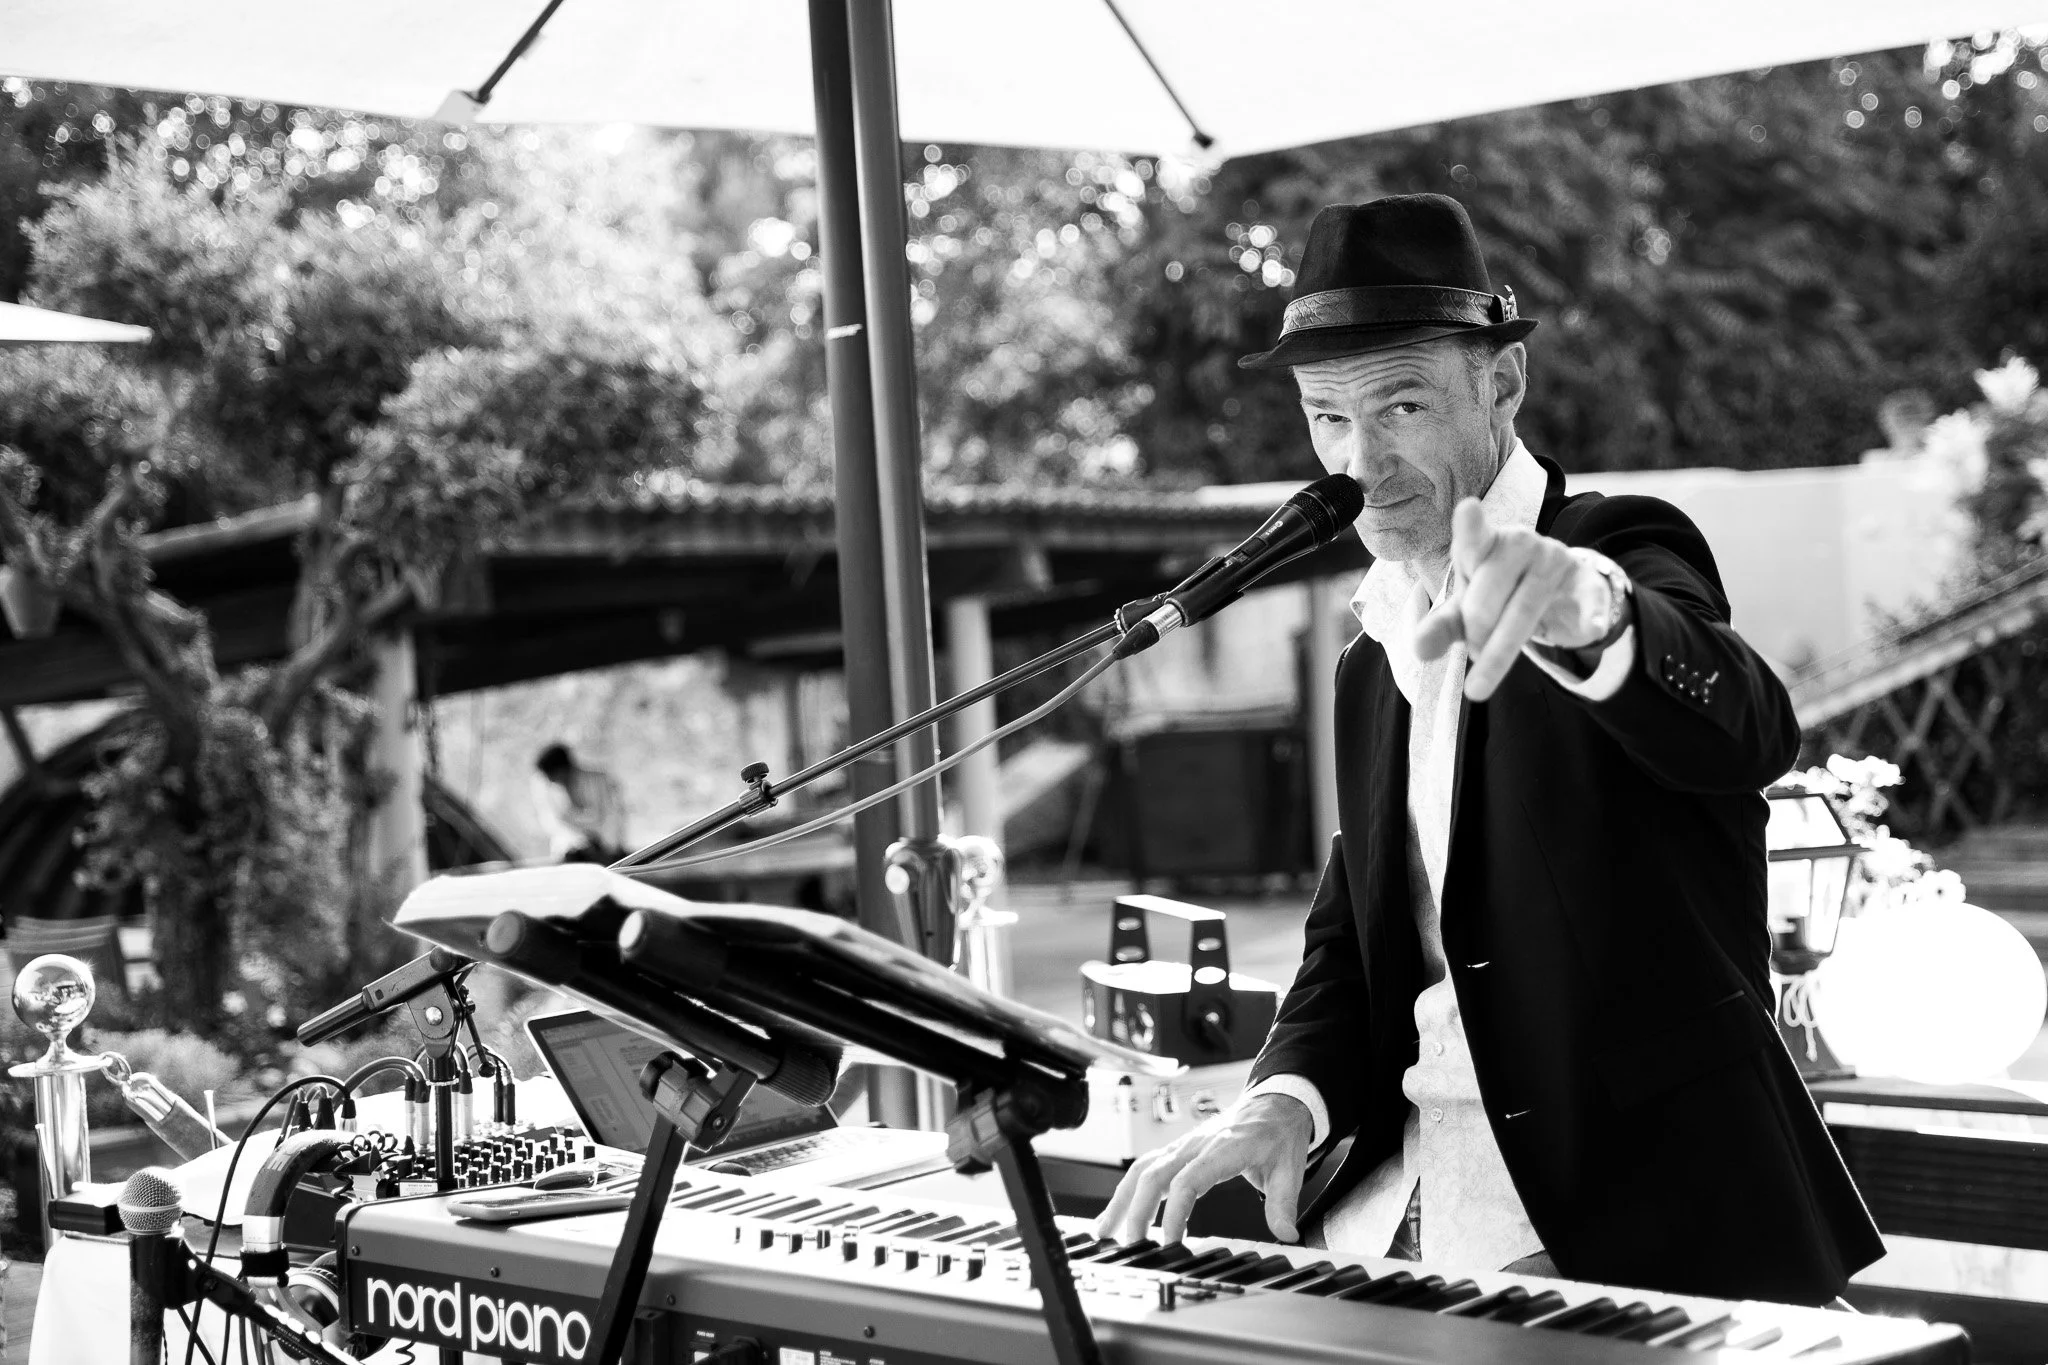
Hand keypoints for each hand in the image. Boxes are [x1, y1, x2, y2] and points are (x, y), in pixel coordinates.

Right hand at [1092, 1093, 1313, 1246]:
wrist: (1276, 1102)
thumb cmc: (1279, 1134)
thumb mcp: (1290, 1169)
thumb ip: (1283, 1204)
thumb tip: (1286, 1234)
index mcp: (1222, 1148)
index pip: (1187, 1182)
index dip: (1174, 1214)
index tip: (1170, 1244)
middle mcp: (1195, 1145)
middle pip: (1153, 1175)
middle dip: (1137, 1212)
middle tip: (1131, 1246)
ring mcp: (1183, 1145)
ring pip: (1142, 1169)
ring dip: (1121, 1200)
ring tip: (1105, 1231)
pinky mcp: (1178, 1149)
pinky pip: (1145, 1167)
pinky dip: (1128, 1190)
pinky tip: (1117, 1213)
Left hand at [1412, 499, 1613, 700]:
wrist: (1557, 593)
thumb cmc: (1498, 595)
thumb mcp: (1464, 612)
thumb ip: (1441, 627)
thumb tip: (1420, 651)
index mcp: (1484, 543)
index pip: (1473, 538)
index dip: (1470, 526)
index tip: (1468, 509)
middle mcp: (1520, 543)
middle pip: (1488, 599)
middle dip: (1475, 635)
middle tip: (1474, 652)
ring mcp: (1555, 559)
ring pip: (1524, 612)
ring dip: (1500, 652)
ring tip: (1483, 679)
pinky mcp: (1585, 580)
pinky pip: (1586, 600)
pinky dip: (1589, 616)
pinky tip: (1591, 626)